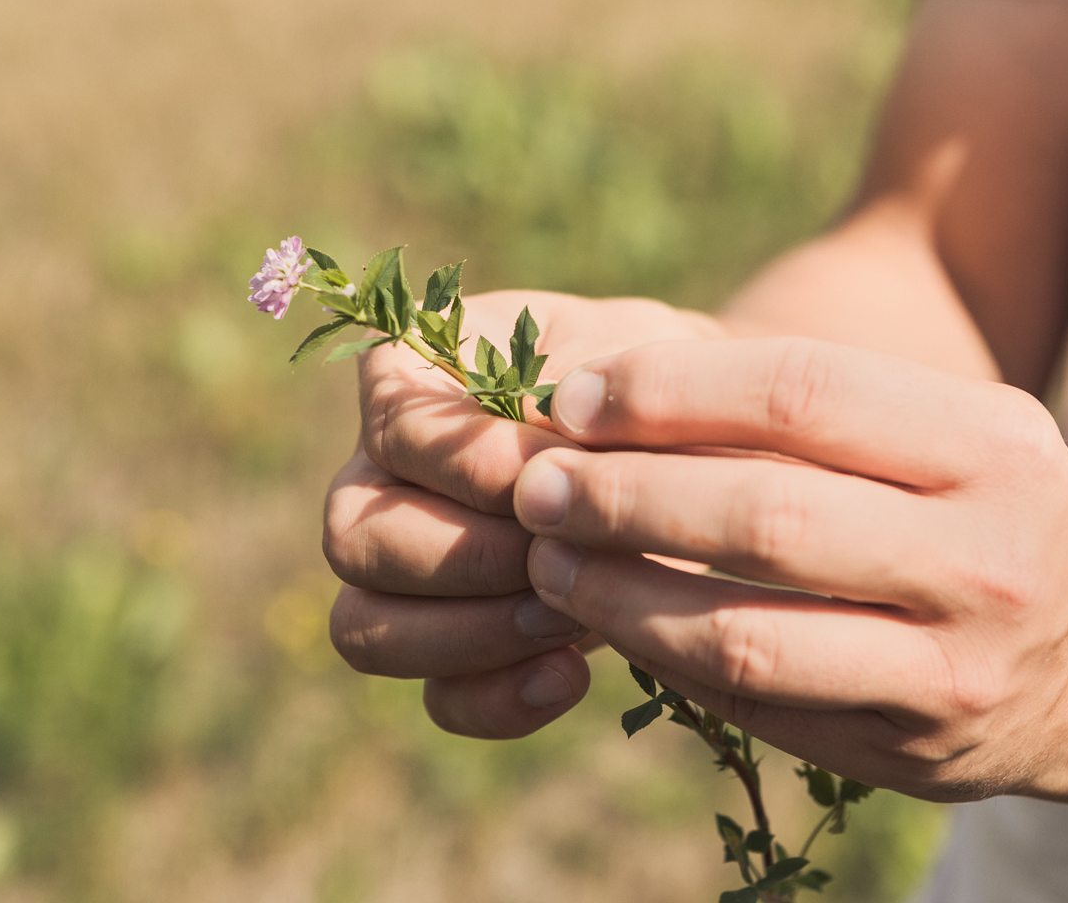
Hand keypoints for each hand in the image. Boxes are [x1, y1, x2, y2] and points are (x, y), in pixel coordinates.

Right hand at [324, 291, 725, 737]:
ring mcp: (404, 571)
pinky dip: (496, 700)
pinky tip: (572, 675)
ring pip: (364, 629)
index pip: (394, 431)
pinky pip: (437, 698)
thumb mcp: (632, 367)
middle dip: (468, 558)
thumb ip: (582, 398)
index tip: (562, 477)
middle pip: (354, 541)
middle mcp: (380, 476)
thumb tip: (542, 454)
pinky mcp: (455, 650)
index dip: (473, 466)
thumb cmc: (661, 391)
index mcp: (410, 382)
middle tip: (563, 554)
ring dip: (470, 633)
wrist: (713, 458)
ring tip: (568, 619)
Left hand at [513, 336, 1067, 807]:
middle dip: (622, 495)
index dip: (667, 390)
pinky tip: (612, 624)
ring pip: (744, 634)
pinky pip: (756, 705)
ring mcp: (949, 666)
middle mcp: (980, 555)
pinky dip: (665, 659)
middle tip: (536, 484)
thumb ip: (815, 412)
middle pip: (761, 514)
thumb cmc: (993, 513)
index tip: (575, 397)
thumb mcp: (947, 432)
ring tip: (549, 560)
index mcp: (985, 443)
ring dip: (619, 595)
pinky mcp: (909, 749)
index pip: (799, 390)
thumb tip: (622, 397)